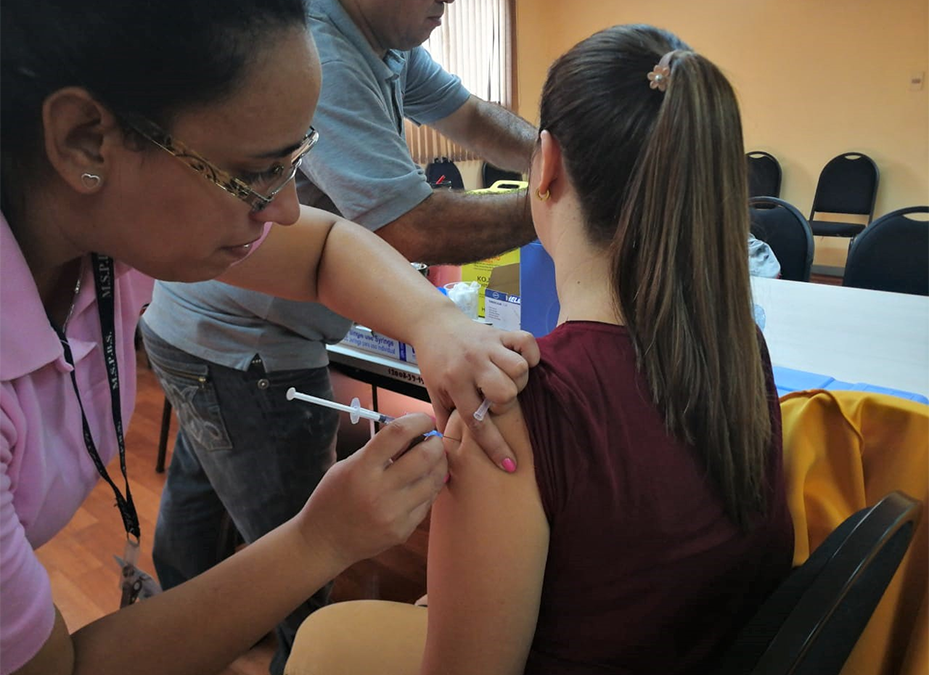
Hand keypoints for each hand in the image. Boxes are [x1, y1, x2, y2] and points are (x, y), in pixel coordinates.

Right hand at [296, 413, 446, 568]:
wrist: (324, 542)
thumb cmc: (333, 498)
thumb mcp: (347, 466)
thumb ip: (377, 450)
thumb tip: (411, 433)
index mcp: (361, 469)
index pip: (398, 433)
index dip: (418, 421)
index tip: (425, 419)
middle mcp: (379, 491)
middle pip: (425, 457)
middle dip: (436, 443)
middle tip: (433, 440)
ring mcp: (394, 514)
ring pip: (433, 480)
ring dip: (439, 464)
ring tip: (433, 459)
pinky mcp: (403, 530)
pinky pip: (428, 502)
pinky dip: (429, 487)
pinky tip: (423, 482)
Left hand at [411, 309, 539, 471]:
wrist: (433, 325)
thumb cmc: (436, 363)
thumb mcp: (434, 393)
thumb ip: (445, 421)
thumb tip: (448, 456)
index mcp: (454, 382)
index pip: (477, 421)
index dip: (495, 446)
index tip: (510, 465)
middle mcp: (472, 364)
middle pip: (505, 392)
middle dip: (505, 402)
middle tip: (495, 398)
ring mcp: (488, 346)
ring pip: (519, 368)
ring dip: (517, 379)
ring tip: (506, 379)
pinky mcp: (500, 332)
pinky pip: (526, 342)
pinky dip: (530, 354)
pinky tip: (520, 360)